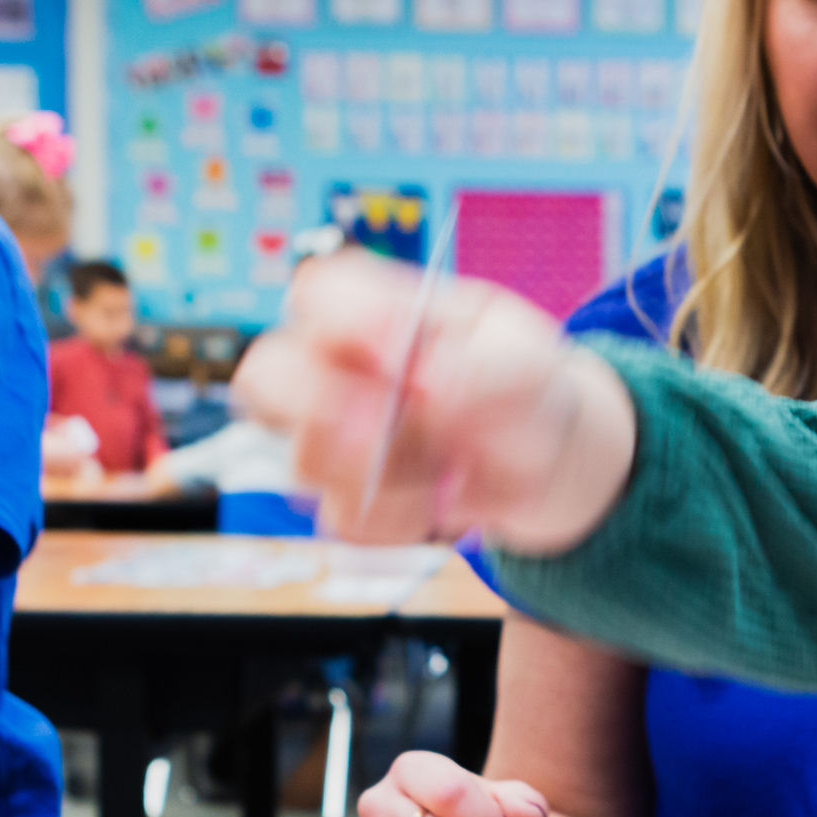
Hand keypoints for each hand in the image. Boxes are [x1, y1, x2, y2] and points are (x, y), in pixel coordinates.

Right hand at [234, 250, 634, 549]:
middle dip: (325, 408)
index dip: (346, 323)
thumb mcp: (527, 364)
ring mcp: (334, 438)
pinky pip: (345, 523)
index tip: (403, 348)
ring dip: (388, 473)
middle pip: (267, 376)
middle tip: (387, 422)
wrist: (548, 458)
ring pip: (307, 462)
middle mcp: (338, 370)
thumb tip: (424, 382)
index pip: (314, 293)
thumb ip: (478, 369)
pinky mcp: (348, 500)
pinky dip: (403, 519)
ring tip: (450, 464)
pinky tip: (441, 499)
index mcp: (374, 310)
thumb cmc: (526, 388)